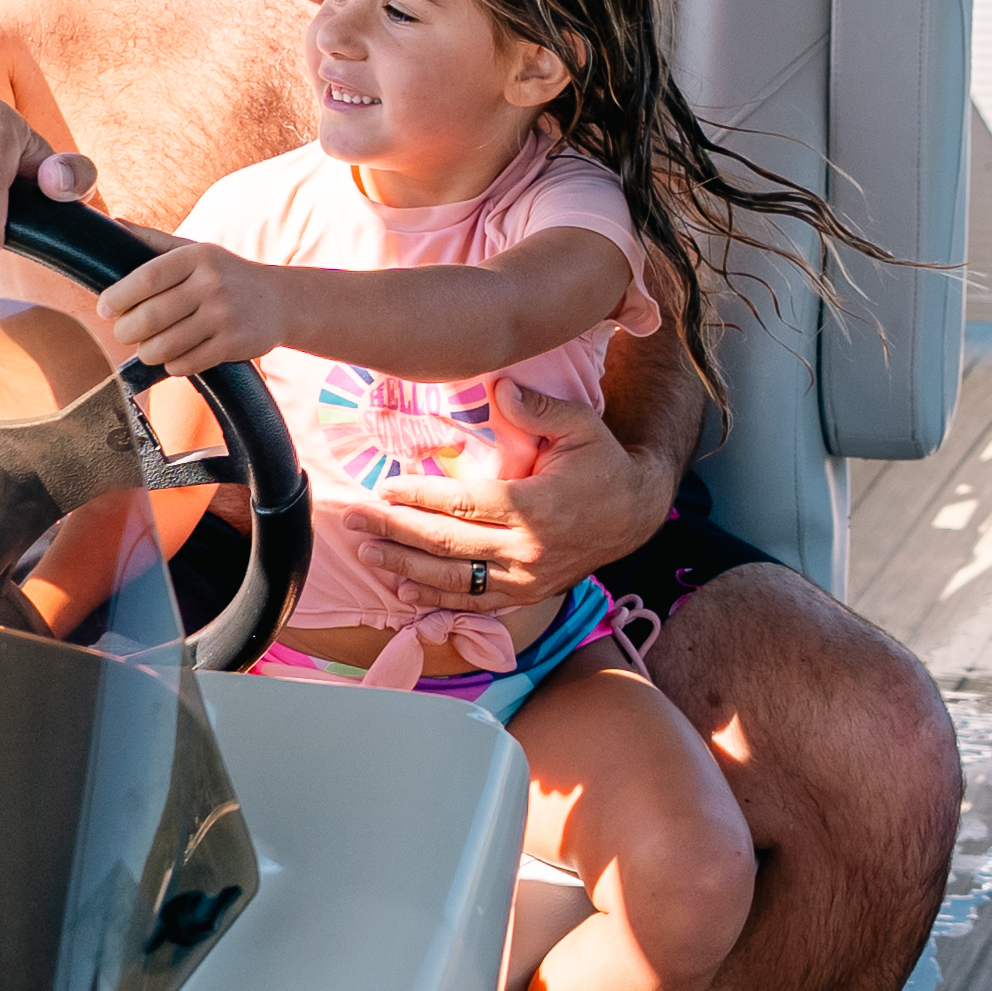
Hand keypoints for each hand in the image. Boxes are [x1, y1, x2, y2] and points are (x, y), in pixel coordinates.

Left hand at [98, 240, 287, 376]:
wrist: (280, 301)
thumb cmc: (225, 275)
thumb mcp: (195, 250)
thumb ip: (152, 240)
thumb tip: (110, 223)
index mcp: (197, 257)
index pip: (146, 278)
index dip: (117, 297)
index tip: (105, 308)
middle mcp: (211, 284)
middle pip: (149, 317)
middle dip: (126, 331)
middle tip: (124, 333)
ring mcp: (224, 316)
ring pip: (164, 346)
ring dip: (147, 352)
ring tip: (147, 347)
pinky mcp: (233, 344)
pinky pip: (186, 364)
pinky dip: (172, 365)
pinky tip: (174, 357)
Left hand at [347, 376, 665, 608]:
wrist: (636, 514)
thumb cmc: (604, 463)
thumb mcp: (580, 426)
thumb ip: (537, 409)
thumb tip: (499, 387)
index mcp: (536, 506)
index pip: (464, 505)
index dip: (420, 498)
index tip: (384, 489)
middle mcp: (527, 550)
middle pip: (448, 546)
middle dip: (395, 533)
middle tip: (355, 522)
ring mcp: (527, 579)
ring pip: (455, 581)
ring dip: (406, 568)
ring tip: (369, 555)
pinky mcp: (528, 594)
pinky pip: (476, 603)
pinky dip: (438, 600)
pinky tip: (406, 590)